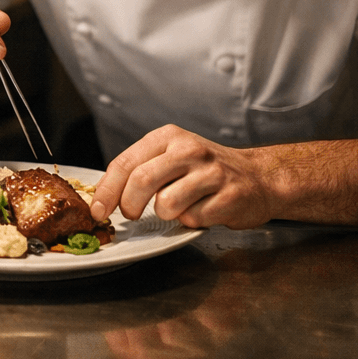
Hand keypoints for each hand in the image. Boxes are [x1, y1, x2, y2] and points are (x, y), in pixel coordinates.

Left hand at [91, 125, 274, 229]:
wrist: (259, 177)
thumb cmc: (206, 171)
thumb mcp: (171, 156)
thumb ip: (140, 169)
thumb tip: (102, 194)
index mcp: (168, 137)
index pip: (125, 163)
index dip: (107, 190)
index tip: (98, 210)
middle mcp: (189, 150)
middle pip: (141, 180)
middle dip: (129, 205)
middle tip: (131, 215)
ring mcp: (212, 172)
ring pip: (166, 203)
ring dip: (166, 214)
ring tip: (179, 207)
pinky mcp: (230, 196)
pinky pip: (193, 218)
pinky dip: (192, 220)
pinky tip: (203, 209)